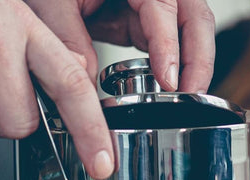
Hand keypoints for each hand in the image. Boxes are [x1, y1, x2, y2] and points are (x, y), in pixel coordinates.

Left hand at [26, 0, 215, 92]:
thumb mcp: (52, 2)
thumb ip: (68, 39)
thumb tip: (85, 83)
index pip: (164, 6)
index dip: (169, 45)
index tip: (167, 79)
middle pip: (194, 17)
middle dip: (197, 59)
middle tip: (190, 96)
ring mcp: (149, 2)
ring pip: (186, 32)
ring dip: (189, 67)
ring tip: (183, 100)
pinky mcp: (141, 19)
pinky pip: (165, 44)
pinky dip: (167, 67)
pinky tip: (165, 91)